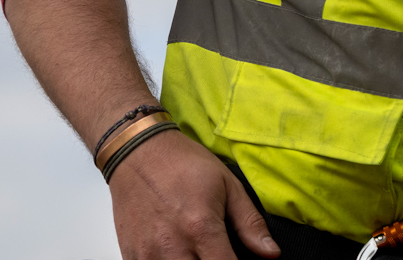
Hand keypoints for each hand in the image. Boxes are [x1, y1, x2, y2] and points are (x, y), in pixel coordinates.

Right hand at [108, 129, 278, 259]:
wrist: (139, 154)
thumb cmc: (184, 165)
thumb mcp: (228, 185)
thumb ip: (250, 223)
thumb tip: (271, 252)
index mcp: (201, 228)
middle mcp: (172, 246)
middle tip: (217, 252)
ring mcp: (147, 254)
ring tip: (197, 251)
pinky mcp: (131, 255)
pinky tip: (175, 251)